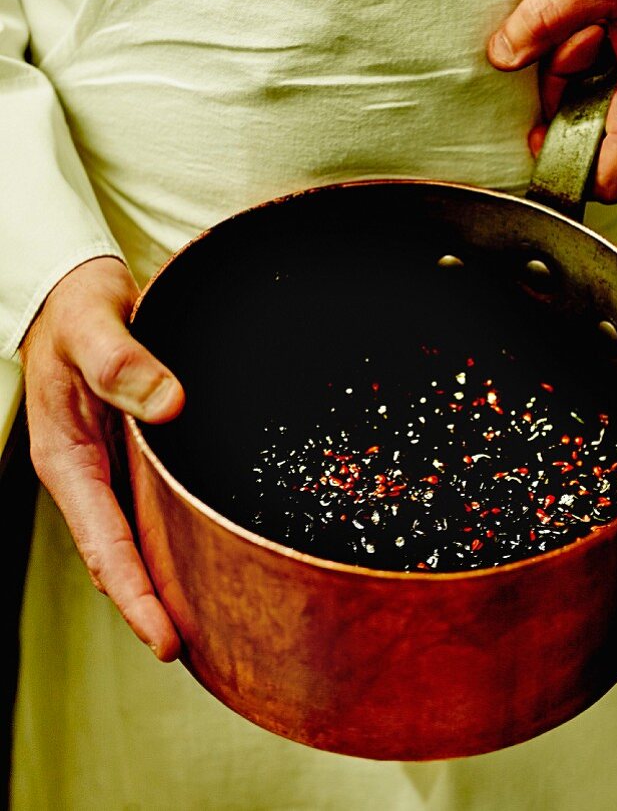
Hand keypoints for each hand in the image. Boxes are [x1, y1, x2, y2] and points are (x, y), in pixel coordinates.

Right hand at [20, 256, 184, 659]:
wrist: (78, 294)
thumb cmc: (77, 310)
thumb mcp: (91, 326)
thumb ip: (122, 362)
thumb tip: (170, 406)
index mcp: (68, 459)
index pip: (103, 545)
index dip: (134, 596)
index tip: (166, 640)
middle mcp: (91, 472)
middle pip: (125, 556)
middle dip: (159, 605)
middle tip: (210, 648)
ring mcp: (114, 466)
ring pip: (144, 535)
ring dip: (174, 576)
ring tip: (222, 619)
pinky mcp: (138, 452)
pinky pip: (160, 503)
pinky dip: (183, 532)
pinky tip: (218, 547)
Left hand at [487, 0, 616, 201]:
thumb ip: (546, 17)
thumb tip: (503, 55)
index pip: (602, 182)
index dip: (560, 166)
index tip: (539, 128)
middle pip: (587, 137)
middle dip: (566, 89)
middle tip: (585, 32)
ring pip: (598, 112)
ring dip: (582, 71)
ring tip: (606, 21)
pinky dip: (602, 66)